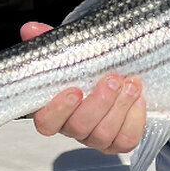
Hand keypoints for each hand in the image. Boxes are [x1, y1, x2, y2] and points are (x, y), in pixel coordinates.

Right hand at [20, 22, 146, 152]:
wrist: (118, 75)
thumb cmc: (89, 69)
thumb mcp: (71, 52)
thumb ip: (51, 43)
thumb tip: (30, 29)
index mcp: (56, 109)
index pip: (46, 122)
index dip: (58, 110)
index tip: (74, 90)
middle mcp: (74, 127)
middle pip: (79, 127)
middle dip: (99, 103)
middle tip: (111, 79)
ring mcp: (97, 137)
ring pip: (104, 134)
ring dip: (119, 107)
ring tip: (131, 83)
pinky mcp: (119, 141)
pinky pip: (126, 139)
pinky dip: (135, 120)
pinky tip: (139, 99)